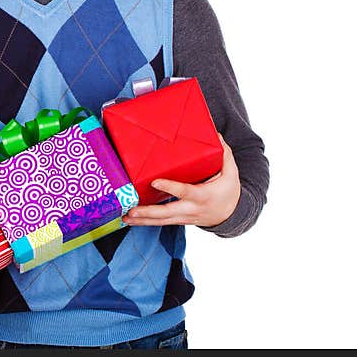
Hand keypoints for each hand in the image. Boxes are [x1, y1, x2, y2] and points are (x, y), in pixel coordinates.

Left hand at [122, 133, 240, 227]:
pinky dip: (145, 222)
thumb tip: (216, 134)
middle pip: (167, 213)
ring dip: (142, 220)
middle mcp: (191, 209)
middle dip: (148, 212)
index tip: (155, 181)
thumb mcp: (231, 173)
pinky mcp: (178, 220)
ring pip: (161, 221)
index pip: (185, 191)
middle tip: (131, 210)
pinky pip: (160, 222)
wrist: (231, 214)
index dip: (170, 187)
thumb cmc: (228, 190)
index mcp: (203, 196)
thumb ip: (224, 155)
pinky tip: (130, 220)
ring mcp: (184, 217)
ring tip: (124, 217)